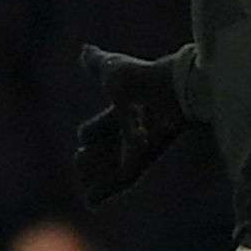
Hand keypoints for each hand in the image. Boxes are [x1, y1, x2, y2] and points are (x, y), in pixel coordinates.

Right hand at [75, 44, 188, 208]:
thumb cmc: (142, 77)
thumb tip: (84, 50)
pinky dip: (111, 188)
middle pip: (110, 149)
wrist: (171, 88)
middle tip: (79, 163)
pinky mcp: (147, 159)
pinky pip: (127, 178)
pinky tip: (96, 199)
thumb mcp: (113, 69)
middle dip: (93, 159)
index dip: (93, 132)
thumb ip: (96, 64)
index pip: (104, 125)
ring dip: (100, 180)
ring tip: (86, 194)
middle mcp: (137, 129)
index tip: (83, 139)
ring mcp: (143, 146)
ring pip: (116, 168)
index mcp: (127, 109)